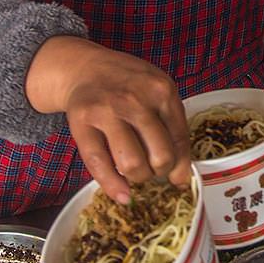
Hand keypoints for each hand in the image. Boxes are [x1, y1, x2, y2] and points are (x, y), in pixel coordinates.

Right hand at [26, 36, 191, 203]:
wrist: (85, 67)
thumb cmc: (127, 83)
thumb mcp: (157, 91)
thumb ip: (171, 125)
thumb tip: (181, 176)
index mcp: (162, 91)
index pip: (180, 139)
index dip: (181, 166)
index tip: (178, 179)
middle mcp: (136, 100)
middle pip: (160, 156)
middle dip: (160, 172)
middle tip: (154, 171)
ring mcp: (107, 111)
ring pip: (131, 164)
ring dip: (138, 178)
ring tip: (135, 172)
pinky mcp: (82, 123)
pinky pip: (99, 163)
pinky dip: (113, 186)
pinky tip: (122, 195)